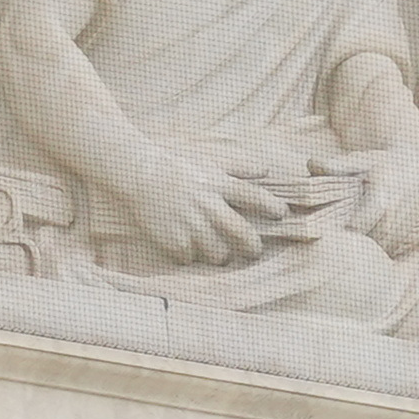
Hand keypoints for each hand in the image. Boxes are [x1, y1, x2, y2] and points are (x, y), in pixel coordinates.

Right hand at [125, 141, 287, 265]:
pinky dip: (191, 256)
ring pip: (219, 255)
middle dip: (253, 248)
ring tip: (214, 249)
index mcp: (218, 184)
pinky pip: (191, 259)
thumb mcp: (209, 160)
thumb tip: (266, 169)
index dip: (272, 208)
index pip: (256, 198)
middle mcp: (208, 206)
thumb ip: (239, 167)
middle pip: (243, 236)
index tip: (280, 215)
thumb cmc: (176, 166)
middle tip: (253, 251)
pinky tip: (185, 244)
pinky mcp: (173, 241)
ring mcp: (190, 226)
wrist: (138, 173)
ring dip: (220, 254)